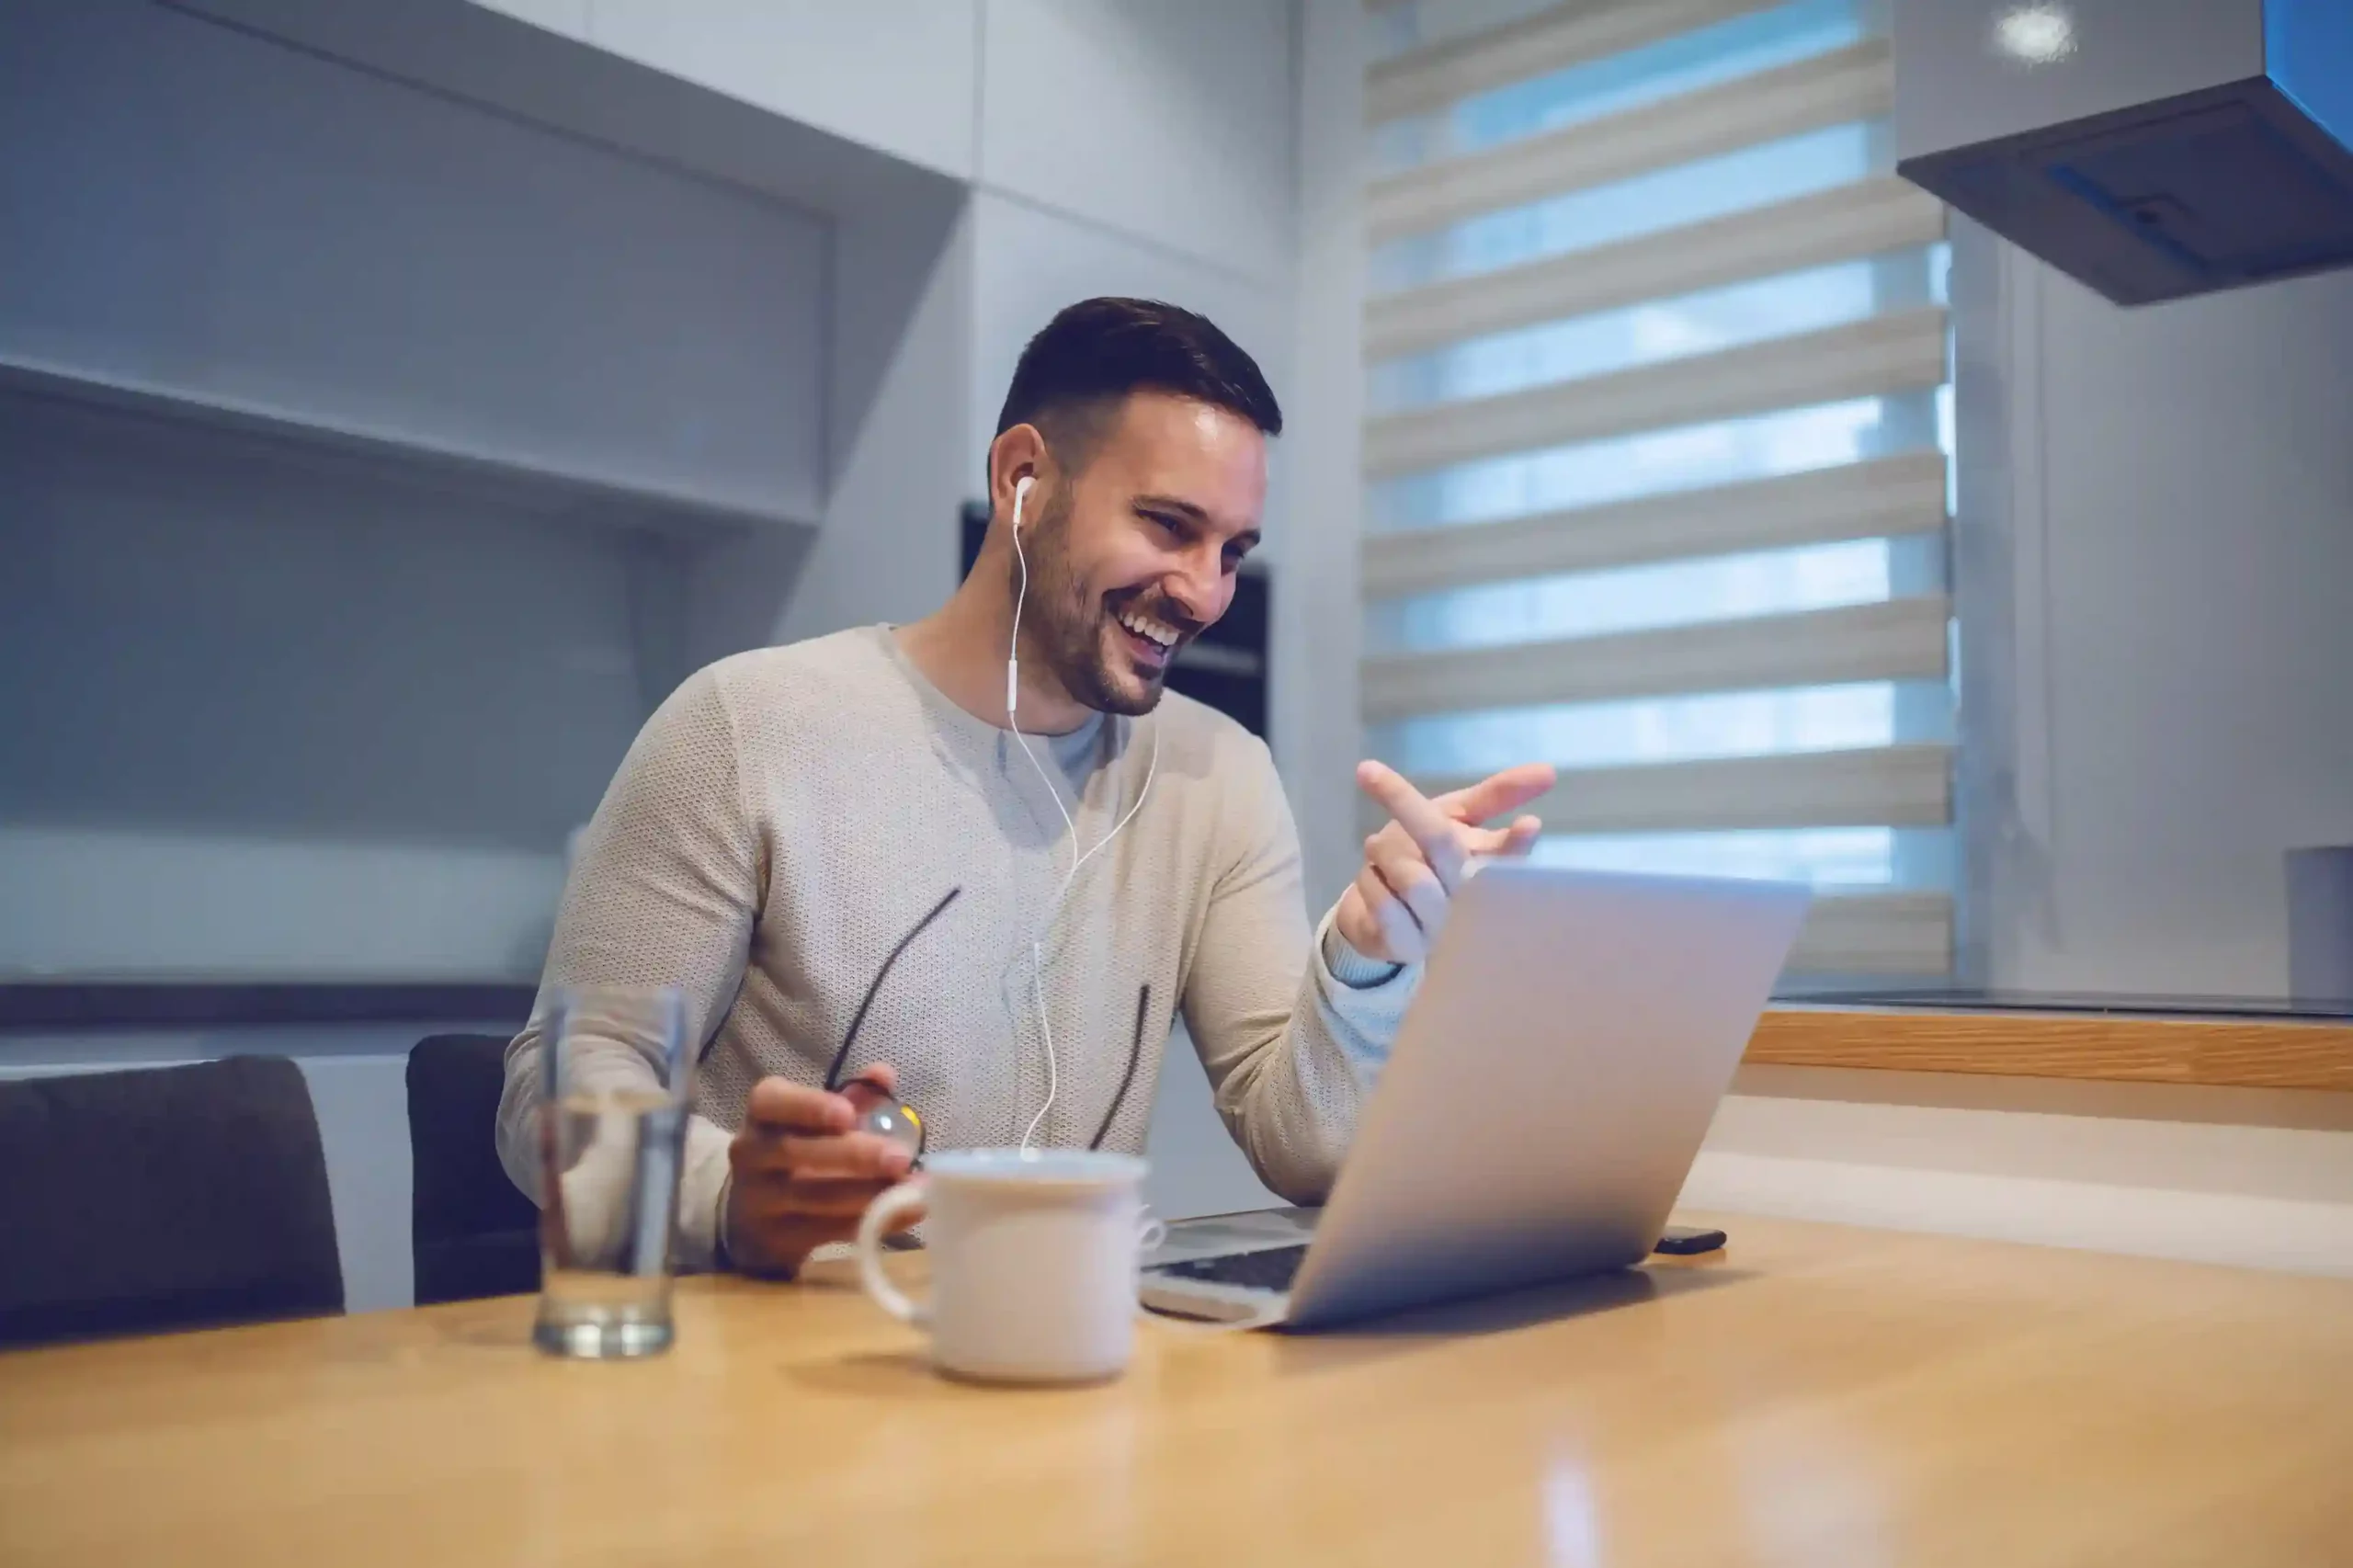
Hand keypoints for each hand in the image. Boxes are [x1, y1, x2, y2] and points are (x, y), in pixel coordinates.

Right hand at [722, 1064, 919, 1276]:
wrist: (754, 1212)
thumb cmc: (797, 1148)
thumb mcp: (816, 1117)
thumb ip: (852, 1096)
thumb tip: (884, 1074)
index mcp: (763, 1114)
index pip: (773, 1103)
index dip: (809, 1106)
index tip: (848, 1114)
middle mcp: (752, 1154)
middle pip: (794, 1152)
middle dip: (852, 1156)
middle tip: (900, 1158)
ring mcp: (760, 1200)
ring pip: (813, 1197)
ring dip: (867, 1193)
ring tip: (912, 1188)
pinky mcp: (779, 1239)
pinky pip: (826, 1231)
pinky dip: (870, 1221)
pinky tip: (906, 1212)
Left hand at [1335, 761, 1556, 965]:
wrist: (1373, 913)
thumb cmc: (1423, 858)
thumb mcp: (1456, 817)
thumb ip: (1496, 795)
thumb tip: (1548, 772)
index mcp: (1489, 868)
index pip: (1510, 855)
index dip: (1518, 842)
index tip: (1529, 824)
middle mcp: (1471, 901)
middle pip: (1444, 846)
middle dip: (1405, 806)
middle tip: (1368, 771)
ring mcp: (1440, 928)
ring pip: (1412, 879)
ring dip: (1384, 851)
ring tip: (1377, 847)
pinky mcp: (1407, 947)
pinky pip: (1385, 906)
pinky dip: (1370, 880)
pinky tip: (1373, 879)